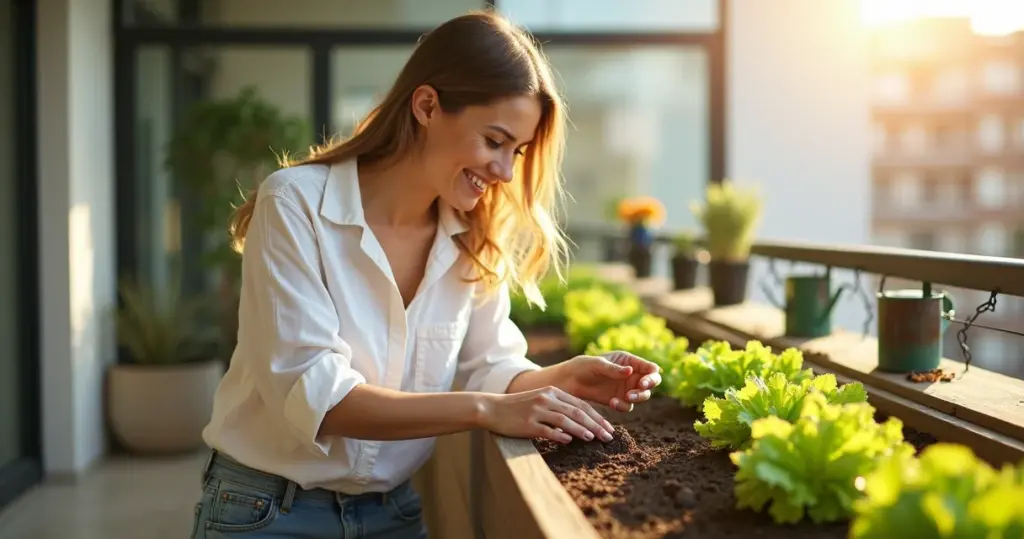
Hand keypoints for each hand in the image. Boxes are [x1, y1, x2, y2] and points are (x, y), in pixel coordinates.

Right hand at [479, 386, 615, 443]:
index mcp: (552, 392)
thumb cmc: (518, 407)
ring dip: (582, 430)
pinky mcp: (527, 424)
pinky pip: (548, 430)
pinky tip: (570, 441)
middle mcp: (547, 399)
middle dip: (595, 425)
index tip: (609, 428)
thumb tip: (580, 424)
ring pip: (565, 420)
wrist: (492, 408)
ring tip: (594, 438)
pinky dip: (560, 435)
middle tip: (608, 437)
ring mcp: (537, 411)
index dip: (597, 416)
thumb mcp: (540, 401)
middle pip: (577, 412)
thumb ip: (559, 408)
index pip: (581, 404)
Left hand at [560, 351, 661, 411]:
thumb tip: (630, 371)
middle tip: (641, 388)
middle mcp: (631, 375)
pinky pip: (628, 406)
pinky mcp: (619, 401)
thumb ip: (614, 369)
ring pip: (642, 395)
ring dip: (638, 397)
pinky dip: (623, 406)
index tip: (644, 381)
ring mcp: (626, 388)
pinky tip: (612, 402)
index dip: (651, 374)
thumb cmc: (583, 366)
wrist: (570, 382)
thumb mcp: (597, 364)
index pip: (649, 367)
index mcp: (628, 361)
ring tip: (627, 396)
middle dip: (648, 386)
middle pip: (651, 382)